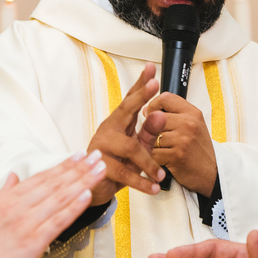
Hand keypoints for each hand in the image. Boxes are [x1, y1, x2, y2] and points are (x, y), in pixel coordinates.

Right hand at [0, 152, 106, 257]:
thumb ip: (4, 194)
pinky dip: (74, 206)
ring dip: (83, 181)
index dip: (63, 165)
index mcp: (8, 199)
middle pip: (55, 183)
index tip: (80, 154)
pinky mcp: (33, 242)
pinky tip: (87, 194)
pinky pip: (58, 220)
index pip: (42, 177)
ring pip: (60, 197)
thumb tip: (13, 176)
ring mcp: (27, 223)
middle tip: (98, 155)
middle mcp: (19, 207)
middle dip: (80, 168)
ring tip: (100, 168)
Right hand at [87, 62, 167, 204]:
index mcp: (119, 122)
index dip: (140, 83)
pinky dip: (141, 182)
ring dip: (149, 162)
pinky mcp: (99, 166)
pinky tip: (153, 187)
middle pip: (125, 109)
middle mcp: (108, 129)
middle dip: (141, 96)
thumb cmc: (119, 163)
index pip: (130, 99)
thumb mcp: (139, 147)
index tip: (151, 68)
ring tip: (161, 175)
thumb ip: (150, 132)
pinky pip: (123, 172)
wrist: (95, 188)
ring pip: (130, 147)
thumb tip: (160, 115)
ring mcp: (102, 146)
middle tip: (155, 85)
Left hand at [141, 92, 216, 195]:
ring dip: (151, 144)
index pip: (165, 98)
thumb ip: (173, 114)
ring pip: (151, 136)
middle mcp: (188, 124)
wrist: (212, 172)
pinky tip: (162, 159)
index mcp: (192, 113)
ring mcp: (182, 140)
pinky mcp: (176, 156)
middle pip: (154, 117)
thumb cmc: (199, 149)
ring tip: (161, 149)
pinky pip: (152, 152)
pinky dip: (153, 158)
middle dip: (150, 129)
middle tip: (157, 138)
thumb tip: (146, 110)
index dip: (154, 105)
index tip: (152, 114)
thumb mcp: (193, 124)